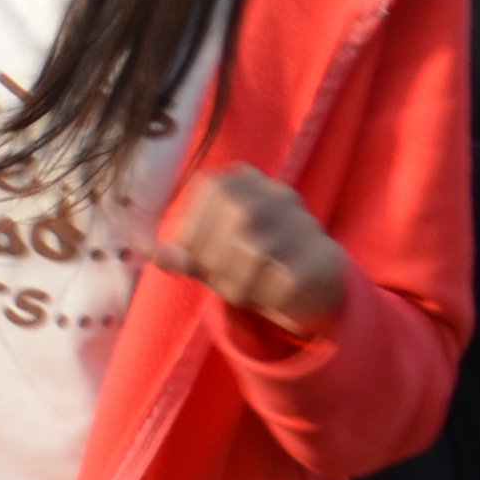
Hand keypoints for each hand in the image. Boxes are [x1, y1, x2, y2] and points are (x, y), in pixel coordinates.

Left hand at [155, 166, 351, 336]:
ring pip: (257, 250)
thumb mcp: (211, 253)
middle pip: (234, 219)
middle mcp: (276, 193)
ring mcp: (303, 223)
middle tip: (217, 281)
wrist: (314, 278)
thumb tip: (159, 256)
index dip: (192, 235)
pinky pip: (281, 280)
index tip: (193, 260)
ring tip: (240, 292)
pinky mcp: (320, 258)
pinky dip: (266, 296)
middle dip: (215, 260)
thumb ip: (185, 252)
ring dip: (238, 282)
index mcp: (243, 180)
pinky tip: (268, 298)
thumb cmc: (250, 261)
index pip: (210, 194)